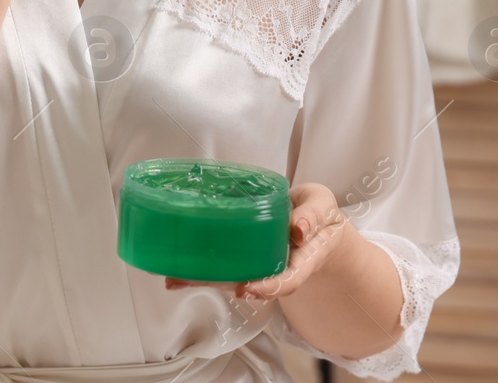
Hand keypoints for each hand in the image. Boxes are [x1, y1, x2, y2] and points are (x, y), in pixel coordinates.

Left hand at [163, 183, 350, 301]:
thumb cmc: (317, 214)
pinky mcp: (244, 254)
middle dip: (219, 284)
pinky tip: (176, 267)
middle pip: (249, 283)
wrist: (313, 221)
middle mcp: (276, 267)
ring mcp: (258, 263)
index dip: (267, 288)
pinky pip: (224, 263)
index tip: (246, 290)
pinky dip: (201, 266)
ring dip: (203, 278)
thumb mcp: (322, 207)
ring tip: (175, 277)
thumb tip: (298, 228)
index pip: (286, 281)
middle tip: (190, 280)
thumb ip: (313, 215)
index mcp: (301, 260)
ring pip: (232, 276)